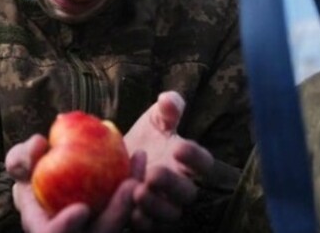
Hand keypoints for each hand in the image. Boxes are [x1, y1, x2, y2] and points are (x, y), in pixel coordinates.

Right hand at [5, 134, 140, 232]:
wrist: (48, 175)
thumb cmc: (30, 170)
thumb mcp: (20, 161)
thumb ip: (22, 157)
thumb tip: (38, 145)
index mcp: (46, 229)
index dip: (66, 228)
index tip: (81, 209)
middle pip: (101, 232)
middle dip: (117, 213)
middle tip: (130, 184)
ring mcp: (99, 226)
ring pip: (121, 220)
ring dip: (133, 194)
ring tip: (139, 162)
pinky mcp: (114, 214)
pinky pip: (129, 203)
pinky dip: (135, 180)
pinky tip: (139, 156)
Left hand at [124, 91, 214, 230]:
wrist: (116, 163)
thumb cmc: (143, 140)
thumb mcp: (154, 121)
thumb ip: (166, 110)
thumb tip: (169, 99)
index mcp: (188, 163)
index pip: (204, 163)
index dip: (196, 158)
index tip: (179, 148)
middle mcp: (180, 188)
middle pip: (187, 193)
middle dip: (172, 184)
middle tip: (154, 172)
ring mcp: (165, 206)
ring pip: (170, 214)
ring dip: (155, 205)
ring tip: (138, 191)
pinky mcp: (147, 221)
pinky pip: (149, 228)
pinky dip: (140, 221)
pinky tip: (128, 209)